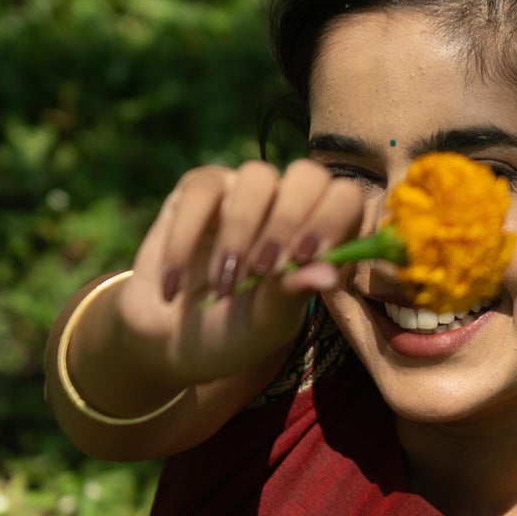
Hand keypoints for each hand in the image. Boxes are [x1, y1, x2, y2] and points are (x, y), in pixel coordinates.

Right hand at [112, 158, 367, 388]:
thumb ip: (292, 294)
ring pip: (257, 176)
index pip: (344, 199)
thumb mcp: (265, 322)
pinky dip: (187, 239)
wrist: (172, 340)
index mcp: (319, 235)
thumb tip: (327, 275)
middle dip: (288, 221)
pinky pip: (201, 192)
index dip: (331, 218)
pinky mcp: (199, 192)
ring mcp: (244, 192)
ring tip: (224, 284)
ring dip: (241, 230)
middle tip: (263, 269)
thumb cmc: (233, 333)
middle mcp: (287, 204)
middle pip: (308, 175)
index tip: (304, 256)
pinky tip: (175, 285)